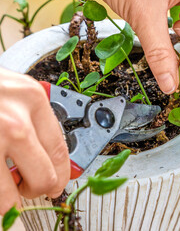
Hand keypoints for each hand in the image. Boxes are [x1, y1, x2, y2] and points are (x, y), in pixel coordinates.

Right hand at [0, 68, 69, 214]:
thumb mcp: (13, 91)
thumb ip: (32, 119)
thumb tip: (47, 156)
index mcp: (32, 99)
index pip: (60, 149)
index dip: (62, 174)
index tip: (58, 184)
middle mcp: (14, 121)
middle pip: (44, 177)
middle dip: (37, 190)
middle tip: (28, 188)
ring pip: (9, 198)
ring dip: (8, 200)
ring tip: (2, 187)